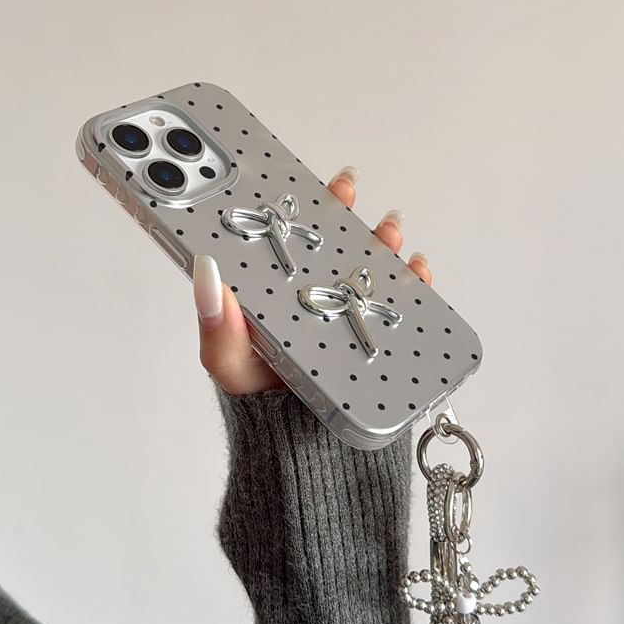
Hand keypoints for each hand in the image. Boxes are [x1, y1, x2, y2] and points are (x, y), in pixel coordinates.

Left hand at [192, 166, 432, 394]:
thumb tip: (206, 269)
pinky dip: (415, 281)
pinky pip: (403, 301)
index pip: (286, 239)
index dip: (297, 205)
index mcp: (276, 291)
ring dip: (381, 239)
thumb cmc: (258, 397)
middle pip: (332, 241)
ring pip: (370, 263)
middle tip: (346, 187)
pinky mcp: (378, 332)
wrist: (300, 442)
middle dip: (343, 209)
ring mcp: (348, 311)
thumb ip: (215, 324)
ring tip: (389, 229)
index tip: (304, 181)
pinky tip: (417, 270)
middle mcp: (313, 293)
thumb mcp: (226, 360)